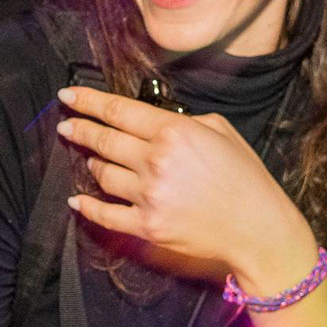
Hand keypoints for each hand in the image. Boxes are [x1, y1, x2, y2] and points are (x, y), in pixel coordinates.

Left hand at [54, 85, 315, 284]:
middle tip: (66, 125)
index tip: (68, 96)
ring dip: (92, 164)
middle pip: (103, 140)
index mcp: (174, 131)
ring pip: (102, 175)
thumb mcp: (221, 130)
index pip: (119, 111)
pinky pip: (105, 214)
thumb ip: (182, 120)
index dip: (88, 102)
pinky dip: (87, 207)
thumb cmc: (246, 178)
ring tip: (91, 159)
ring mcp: (149, 196)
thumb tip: (152, 120)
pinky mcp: (146, 227)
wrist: (259, 229)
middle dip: (80, 129)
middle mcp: (156, 161)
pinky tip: (78, 200)